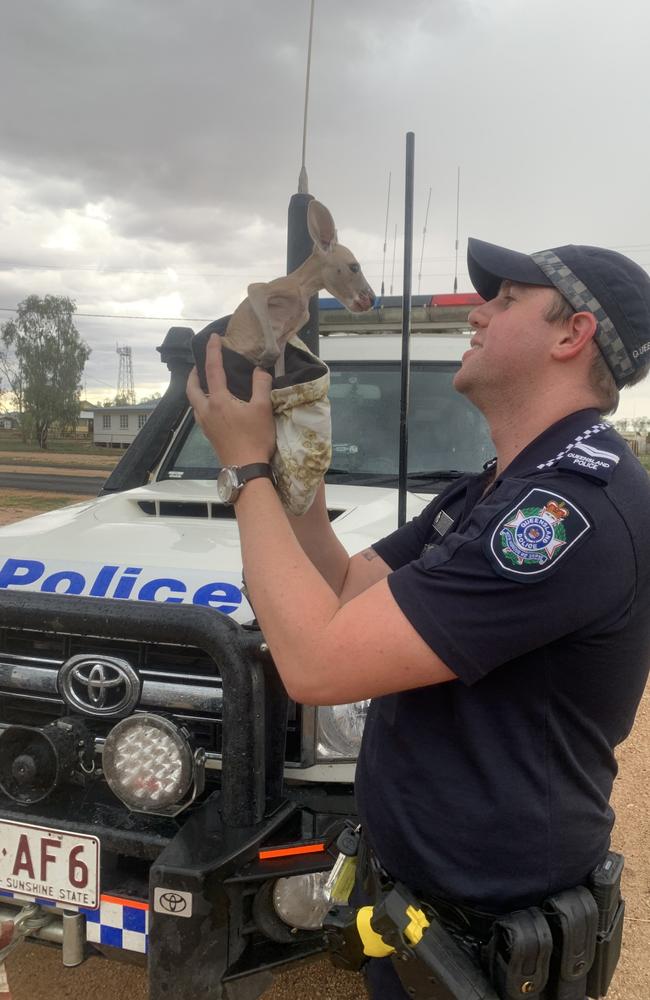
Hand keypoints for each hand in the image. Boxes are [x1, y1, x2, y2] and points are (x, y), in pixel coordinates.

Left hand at [186, 334, 275, 465]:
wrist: (246, 469)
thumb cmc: (255, 439)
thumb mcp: (263, 409)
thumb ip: (261, 385)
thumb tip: (259, 370)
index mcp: (218, 401)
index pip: (212, 369)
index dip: (212, 351)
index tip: (213, 338)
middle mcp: (206, 411)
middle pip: (191, 388)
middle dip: (193, 374)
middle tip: (200, 366)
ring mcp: (206, 425)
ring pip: (193, 403)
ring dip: (196, 390)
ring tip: (206, 385)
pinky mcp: (209, 436)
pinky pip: (200, 414)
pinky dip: (202, 403)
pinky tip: (214, 407)